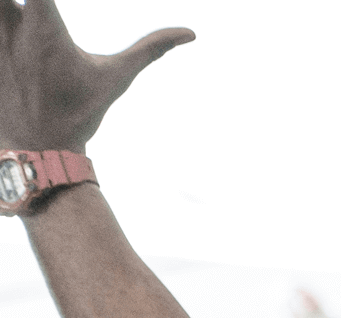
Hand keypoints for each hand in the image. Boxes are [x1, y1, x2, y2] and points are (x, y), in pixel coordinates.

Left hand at [0, 0, 190, 151]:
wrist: (40, 149)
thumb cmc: (80, 110)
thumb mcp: (116, 77)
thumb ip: (150, 48)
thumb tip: (191, 33)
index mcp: (46, 28)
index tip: (51, 6)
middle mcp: (12, 30)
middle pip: (7, 1)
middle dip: (17, 4)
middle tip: (34, 14)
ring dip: (7, 16)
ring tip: (27, 43)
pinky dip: (0, 34)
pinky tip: (14, 57)